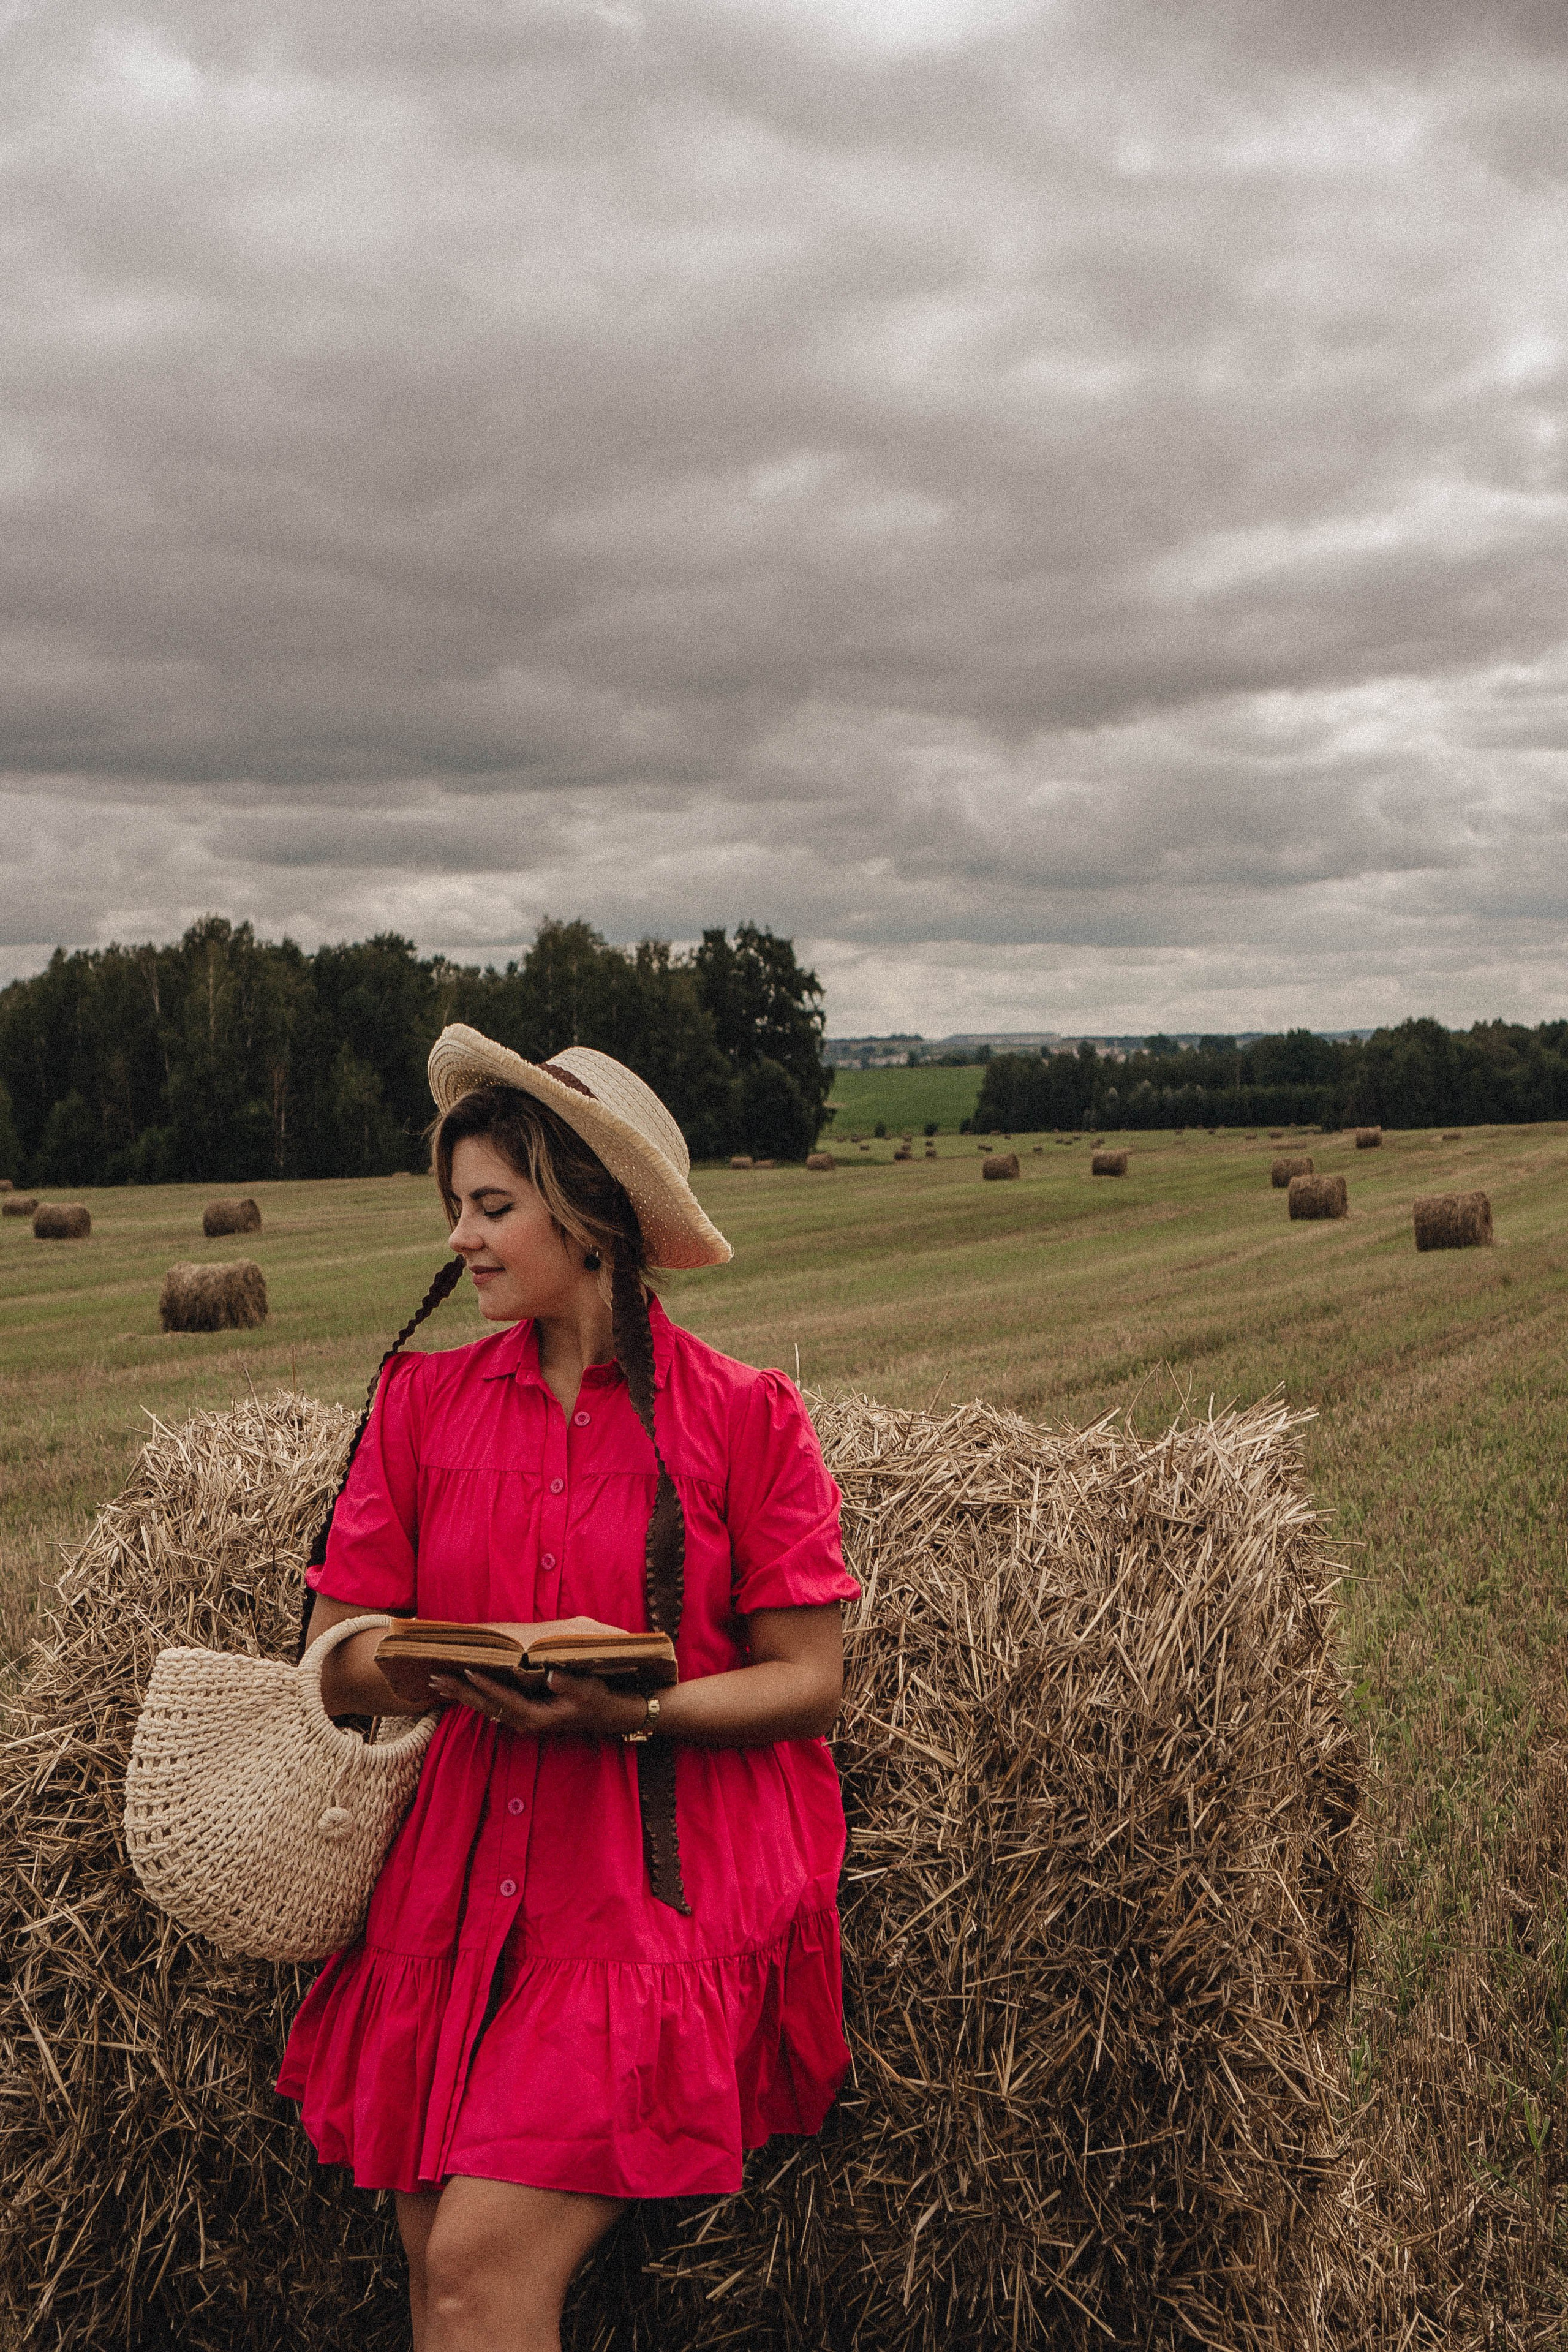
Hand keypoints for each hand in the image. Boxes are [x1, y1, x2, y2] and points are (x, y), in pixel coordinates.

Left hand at [429, 1666, 651, 1741]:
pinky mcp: (526, 1712)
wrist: (611, 1715)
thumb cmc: (600, 1701)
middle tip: (434, 1677)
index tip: (466, 1669)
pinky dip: (476, 1694)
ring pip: (486, 1706)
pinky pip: (495, 1703)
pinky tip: (463, 1687)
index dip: (484, 1685)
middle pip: (485, 1706)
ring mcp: (524, 1719)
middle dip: (460, 1691)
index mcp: (536, 1717)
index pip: (503, 1699)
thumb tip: (547, 1675)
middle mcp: (524, 1721)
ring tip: (439, 1681)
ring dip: (463, 1693)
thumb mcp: (587, 1691)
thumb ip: (566, 1684)